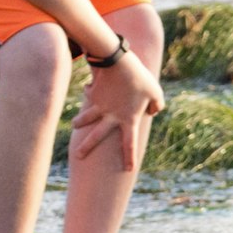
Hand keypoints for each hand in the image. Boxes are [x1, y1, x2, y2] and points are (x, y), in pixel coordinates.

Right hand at [73, 52, 157, 172]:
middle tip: (79, 157)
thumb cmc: (140, 79)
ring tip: (75, 125)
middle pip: (97, 136)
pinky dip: (89, 91)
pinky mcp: (94, 94)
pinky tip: (88, 88)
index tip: (128, 169)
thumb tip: (151, 112)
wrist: (118, 64)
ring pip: (87, 117)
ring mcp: (100, 106)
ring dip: (80, 122)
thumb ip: (157, 105)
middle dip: (87, 147)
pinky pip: (90, 94)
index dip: (129, 157)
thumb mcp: (156, 93)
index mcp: (128, 119)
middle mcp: (111, 116)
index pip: (129, 143)